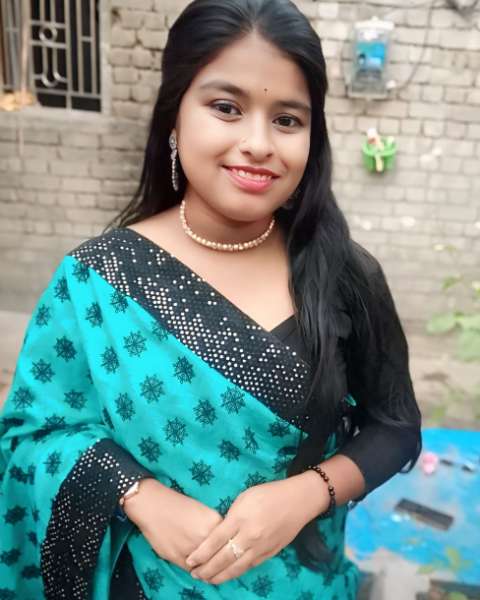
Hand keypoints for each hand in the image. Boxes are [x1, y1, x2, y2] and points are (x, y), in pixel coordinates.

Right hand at [124, 478, 222, 571]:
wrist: (153, 505)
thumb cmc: (179, 504)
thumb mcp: (203, 511)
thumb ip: (213, 527)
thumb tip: (221, 542)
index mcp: (214, 522)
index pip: (229, 540)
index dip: (227, 546)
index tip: (226, 549)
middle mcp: (205, 536)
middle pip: (219, 556)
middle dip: (218, 559)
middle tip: (217, 561)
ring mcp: (191, 548)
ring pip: (205, 566)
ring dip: (206, 568)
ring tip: (206, 566)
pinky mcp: (177, 558)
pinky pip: (191, 570)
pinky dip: (194, 569)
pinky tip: (194, 566)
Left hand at [184, 474, 328, 584]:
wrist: (298, 501)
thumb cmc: (269, 493)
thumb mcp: (244, 497)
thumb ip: (231, 516)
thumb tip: (219, 533)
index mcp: (240, 519)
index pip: (215, 541)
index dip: (201, 554)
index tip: (190, 561)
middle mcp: (249, 536)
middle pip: (223, 559)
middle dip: (206, 569)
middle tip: (194, 574)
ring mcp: (261, 547)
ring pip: (236, 568)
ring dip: (219, 576)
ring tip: (207, 579)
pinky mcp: (270, 553)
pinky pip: (249, 566)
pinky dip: (236, 573)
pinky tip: (227, 575)